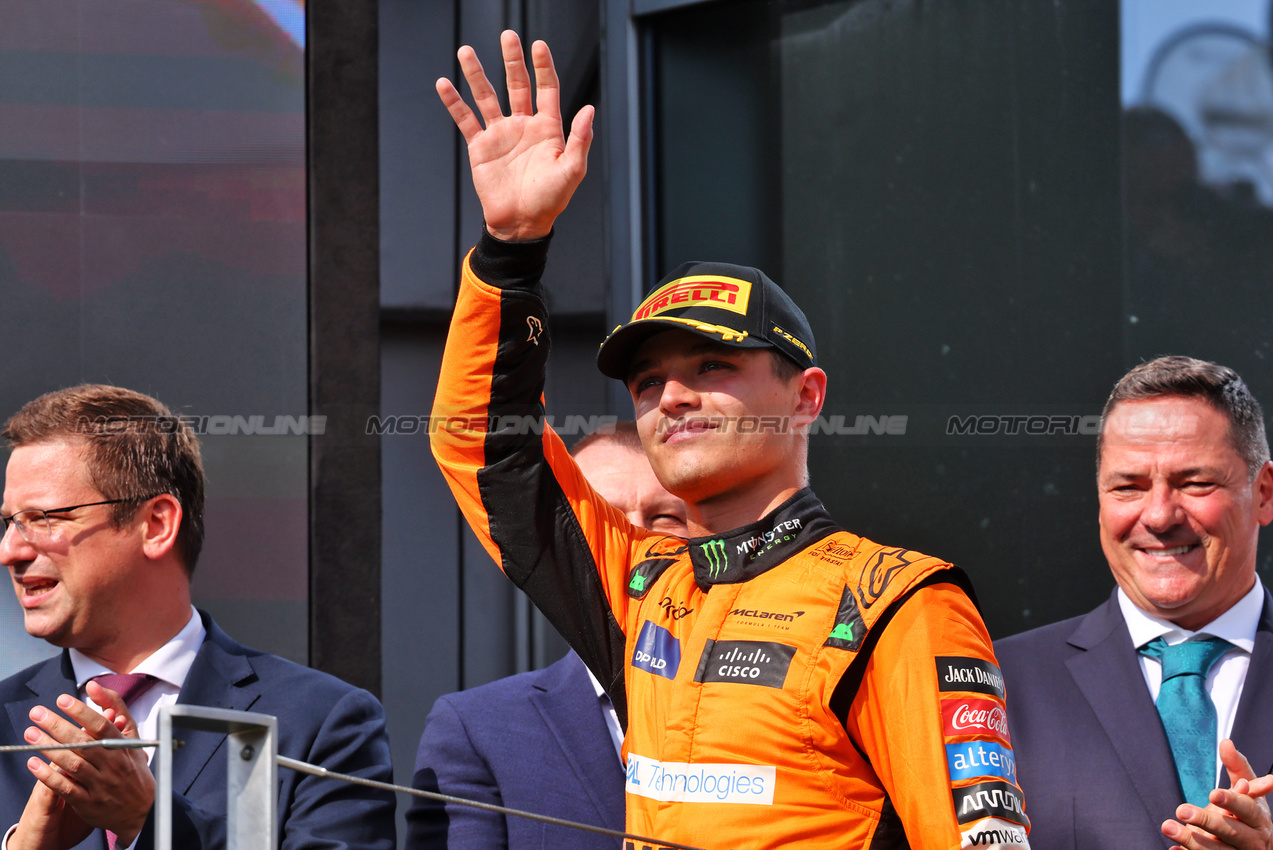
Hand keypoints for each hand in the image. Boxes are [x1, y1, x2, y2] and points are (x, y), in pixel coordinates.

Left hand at [22, 683, 154, 847]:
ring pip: (73, 764)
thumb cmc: (133, 771)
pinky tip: (33, 764)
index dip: (82, 712)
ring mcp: (100, 785)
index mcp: (123, 748)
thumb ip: (116, 712)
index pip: (102, 726)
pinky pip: (66, 788)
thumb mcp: (133, 741)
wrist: (143, 811)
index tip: (62, 700)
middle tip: (37, 713)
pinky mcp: (88, 803)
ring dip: (49, 748)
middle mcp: (113, 765)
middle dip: (58, 726)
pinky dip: (48, 776)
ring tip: (30, 734)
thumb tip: (95, 687)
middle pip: (83, 743)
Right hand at [436, 30, 593, 240]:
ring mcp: (500, 134)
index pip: (546, 88)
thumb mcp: (572, 171)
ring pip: (487, 96)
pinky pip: (465, 119)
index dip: (543, 66)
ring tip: (466, 51)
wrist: (521, 223)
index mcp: (548, 128)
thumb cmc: (550, 201)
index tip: (538, 45)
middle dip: (511, 60)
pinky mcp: (481, 147)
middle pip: (516, 84)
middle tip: (507, 36)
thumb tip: (589, 109)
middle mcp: (523, 126)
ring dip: (476, 74)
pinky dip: (454, 102)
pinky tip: (444, 84)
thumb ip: (580, 140)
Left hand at [1162, 740, 1272, 849]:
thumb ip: (1237, 767)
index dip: (1232, 802)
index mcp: (1259, 820)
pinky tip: (1173, 849)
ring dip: (1190, 841)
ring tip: (1167, 826)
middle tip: (1181, 810)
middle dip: (1206, 821)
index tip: (1213, 793)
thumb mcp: (1249, 790)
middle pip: (1230, 832)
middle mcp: (1252, 841)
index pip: (1247, 810)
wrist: (1257, 847)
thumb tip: (1225, 742)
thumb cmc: (1249, 812)